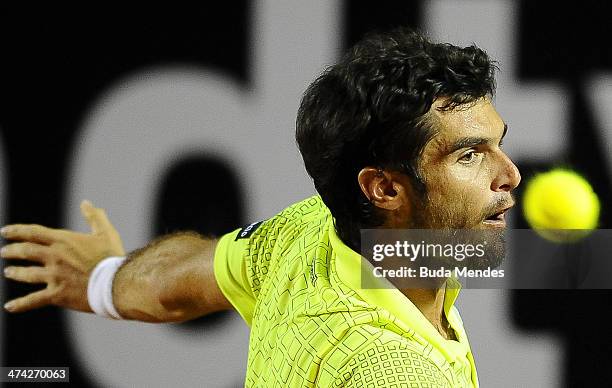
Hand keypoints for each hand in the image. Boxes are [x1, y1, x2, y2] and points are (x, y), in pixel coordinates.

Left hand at [1, 201, 124, 312]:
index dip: (17, 231)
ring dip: (15, 272)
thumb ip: (94, 216)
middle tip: (4, 251)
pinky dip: (21, 304)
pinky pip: (34, 300)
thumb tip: (85, 203)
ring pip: (27, 274)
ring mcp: (54, 276)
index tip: (4, 231)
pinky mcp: (57, 294)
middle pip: (27, 252)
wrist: (116, 283)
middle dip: (12, 251)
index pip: (34, 233)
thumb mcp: (106, 233)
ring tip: (8, 272)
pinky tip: (10, 306)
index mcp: (64, 241)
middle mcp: (55, 257)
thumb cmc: (112, 257)